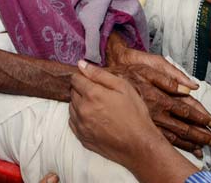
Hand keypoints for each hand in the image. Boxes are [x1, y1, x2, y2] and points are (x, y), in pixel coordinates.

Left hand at [69, 61, 196, 180]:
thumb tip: (81, 64)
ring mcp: (80, 125)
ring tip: (97, 106)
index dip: (82, 76)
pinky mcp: (82, 138)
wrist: (139, 145)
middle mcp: (82, 109)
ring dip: (79, 103)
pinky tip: (93, 118)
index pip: (75, 79)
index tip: (91, 79)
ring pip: (71, 107)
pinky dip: (79, 117)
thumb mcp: (123, 87)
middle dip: (81, 89)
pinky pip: (73, 122)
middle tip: (98, 93)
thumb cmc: (134, 114)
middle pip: (72, 92)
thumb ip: (100, 74)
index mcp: (92, 94)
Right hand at [104, 47, 210, 154]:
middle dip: (202, 136)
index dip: (203, 118)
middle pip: (185, 126)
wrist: (108, 79)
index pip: (188, 109)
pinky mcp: (145, 124)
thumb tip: (192, 86)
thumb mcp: (151, 67)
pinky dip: (176, 144)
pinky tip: (183, 148)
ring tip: (204, 150)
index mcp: (163, 96)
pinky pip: (163, 138)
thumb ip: (172, 77)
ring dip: (191, 143)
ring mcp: (152, 120)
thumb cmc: (131, 69)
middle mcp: (159, 111)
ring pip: (175, 135)